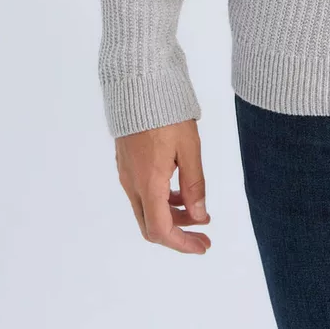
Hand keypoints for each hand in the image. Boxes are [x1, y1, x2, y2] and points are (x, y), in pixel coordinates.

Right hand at [114, 118, 210, 252]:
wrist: (138, 85)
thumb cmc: (167, 113)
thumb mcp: (189, 148)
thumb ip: (194, 184)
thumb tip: (199, 216)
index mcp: (148, 184)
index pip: (161, 230)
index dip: (183, 244)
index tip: (203, 245)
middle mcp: (132, 184)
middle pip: (151, 225)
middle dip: (178, 234)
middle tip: (203, 233)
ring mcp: (127, 174)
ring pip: (147, 209)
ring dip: (172, 216)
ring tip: (198, 210)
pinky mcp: (126, 163)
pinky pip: (143, 194)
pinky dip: (162, 200)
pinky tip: (180, 191)